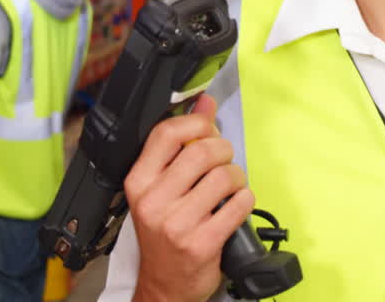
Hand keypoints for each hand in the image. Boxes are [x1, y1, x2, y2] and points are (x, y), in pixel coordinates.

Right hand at [125, 93, 253, 301]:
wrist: (165, 286)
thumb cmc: (164, 233)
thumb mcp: (162, 187)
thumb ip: (182, 143)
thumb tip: (205, 101)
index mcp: (139, 182)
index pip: (167, 133)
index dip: (197, 122)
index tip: (208, 128)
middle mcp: (153, 201)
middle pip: (202, 151)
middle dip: (224, 150)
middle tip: (224, 162)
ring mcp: (176, 224)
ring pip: (225, 176)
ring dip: (237, 177)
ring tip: (230, 187)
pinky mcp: (201, 243)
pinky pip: (239, 205)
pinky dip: (245, 201)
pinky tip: (235, 207)